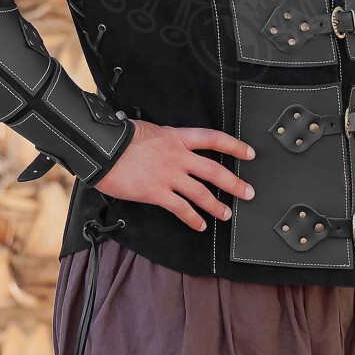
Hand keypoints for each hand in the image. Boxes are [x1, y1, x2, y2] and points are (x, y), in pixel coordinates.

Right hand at [94, 119, 256, 231]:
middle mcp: (178, 156)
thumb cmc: (121, 137)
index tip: (249, 153)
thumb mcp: (149, 130)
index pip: (213, 139)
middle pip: (214, 170)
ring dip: (216, 205)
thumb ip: (165, 140)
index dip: (234, 145)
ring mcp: (169, 175)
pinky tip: (200, 225)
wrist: (104, 148)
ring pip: (201, 192)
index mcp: (177, 137)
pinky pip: (180, 208)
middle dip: (234, 183)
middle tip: (248, 192)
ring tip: (226, 214)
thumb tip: (170, 145)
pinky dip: (192, 218)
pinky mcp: (157, 193)